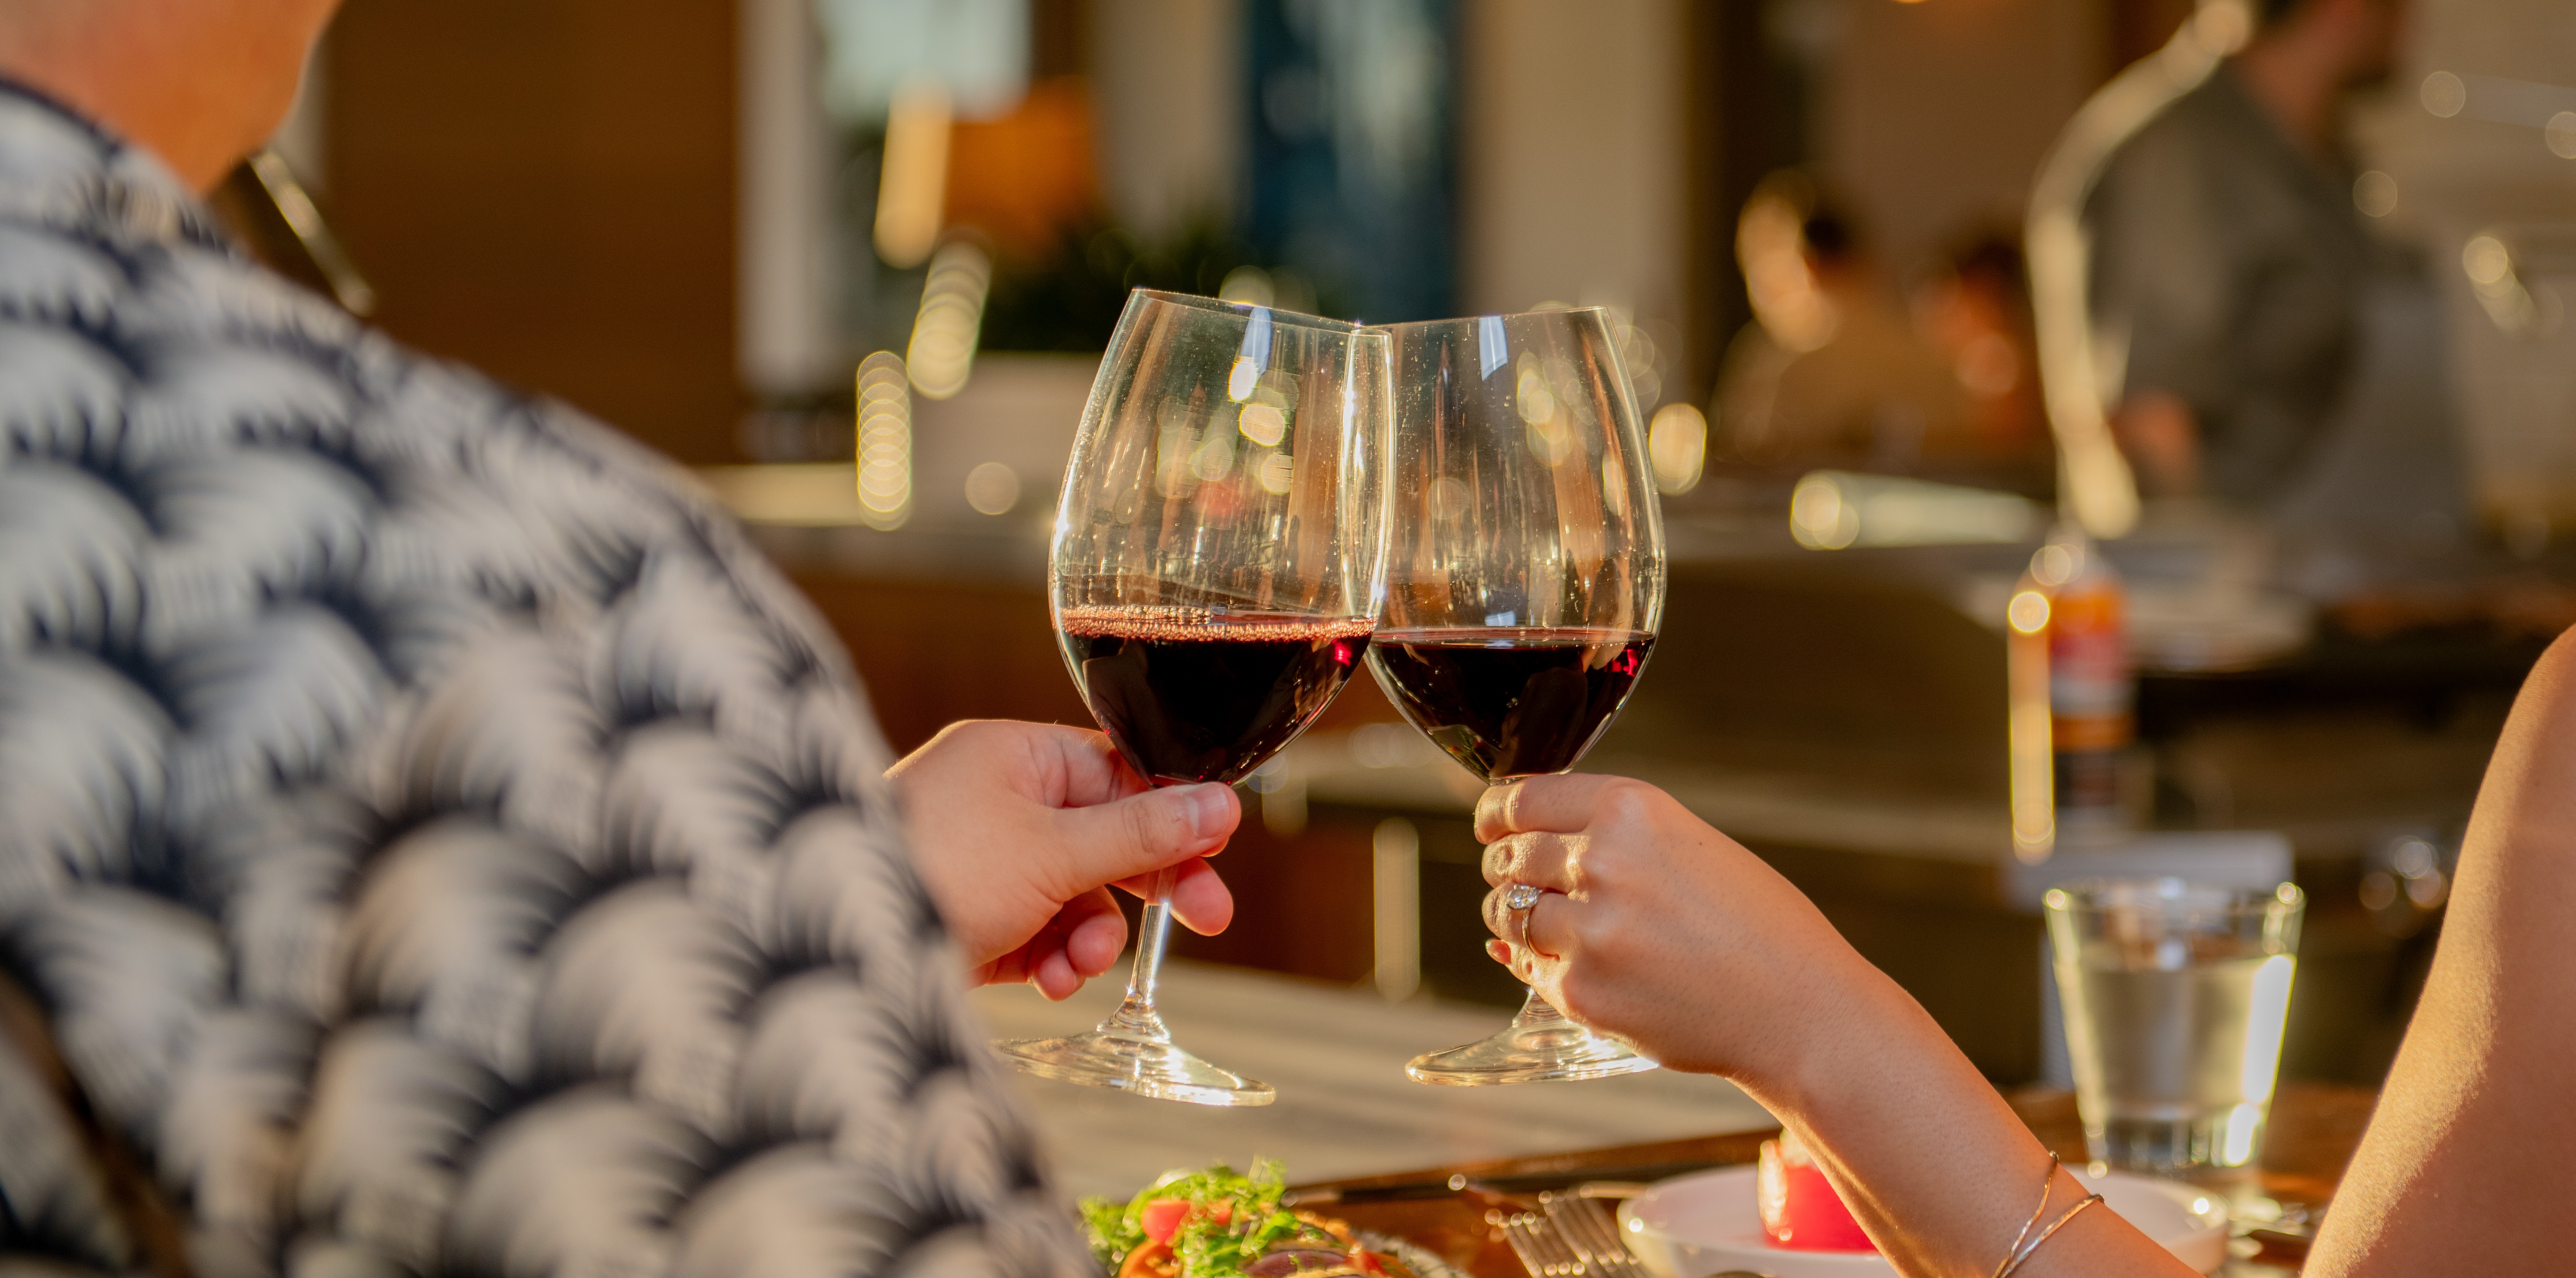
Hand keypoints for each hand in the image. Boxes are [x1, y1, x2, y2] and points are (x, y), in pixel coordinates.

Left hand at [888, 720, 1238, 998]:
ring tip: (1077, 965)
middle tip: (1209, 918)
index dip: (1171, 813)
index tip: (1215, 851)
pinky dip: (1053, 960)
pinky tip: (1046, 980)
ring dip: (1091, 936)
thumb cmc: (934, 871)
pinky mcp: (974, 921)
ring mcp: (984, 865)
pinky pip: (1041, 935)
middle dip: (1148, 884)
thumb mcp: (1054, 850)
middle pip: (1105, 837)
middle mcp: (997, 803)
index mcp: (1012, 757)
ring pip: (1077, 896)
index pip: (1118, 774)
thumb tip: (1219, 804)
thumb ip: (1142, 831)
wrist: (840, 953)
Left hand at [1475, 773, 1894, 1085]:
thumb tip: (1521, 838)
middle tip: (1525, 882)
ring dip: (1516, 919)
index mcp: (1632, 811)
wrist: (1801, 1011)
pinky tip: (1584, 968)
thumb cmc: (1758, 927)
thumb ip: (1612, 837)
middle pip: (1509, 856)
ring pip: (1507, 914)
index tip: (1492, 824)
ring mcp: (1588, 932)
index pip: (1522, 798)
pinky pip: (1531, 970)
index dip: (1497, 813)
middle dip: (1508, 868)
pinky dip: (1543, 968)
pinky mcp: (1582, 992)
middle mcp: (1602, 862)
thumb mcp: (1691, 848)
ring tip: (1553, 928)